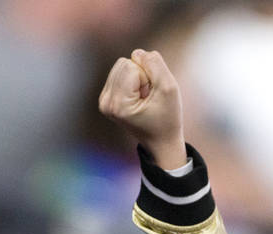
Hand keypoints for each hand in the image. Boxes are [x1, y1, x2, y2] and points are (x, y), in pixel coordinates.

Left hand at [98, 49, 186, 168]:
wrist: (162, 142)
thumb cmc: (168, 119)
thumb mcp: (169, 89)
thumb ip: (155, 65)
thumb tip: (138, 52)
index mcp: (118, 104)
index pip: (131, 66)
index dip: (149, 77)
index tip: (153, 98)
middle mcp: (106, 103)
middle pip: (123, 63)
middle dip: (142, 76)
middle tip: (149, 97)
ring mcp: (104, 101)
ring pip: (121, 65)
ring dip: (138, 78)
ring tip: (145, 98)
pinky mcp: (106, 98)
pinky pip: (120, 72)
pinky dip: (133, 81)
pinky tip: (139, 98)